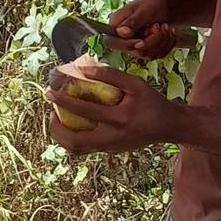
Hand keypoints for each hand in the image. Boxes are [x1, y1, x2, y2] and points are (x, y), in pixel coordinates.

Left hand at [46, 65, 179, 154]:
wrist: (170, 126)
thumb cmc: (152, 102)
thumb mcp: (135, 84)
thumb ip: (110, 75)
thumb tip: (82, 69)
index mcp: (120, 119)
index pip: (85, 111)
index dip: (64, 101)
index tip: (50, 93)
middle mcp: (113, 138)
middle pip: (74, 142)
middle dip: (56, 128)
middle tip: (51, 112)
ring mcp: (111, 147)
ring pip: (77, 150)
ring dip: (61, 136)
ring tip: (57, 119)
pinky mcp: (111, 151)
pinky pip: (85, 149)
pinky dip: (72, 138)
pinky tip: (70, 124)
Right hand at [106, 0, 178, 60]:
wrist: (163, 6)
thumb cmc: (151, 4)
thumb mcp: (143, 10)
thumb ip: (132, 22)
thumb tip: (121, 33)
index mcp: (116, 26)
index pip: (111, 42)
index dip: (125, 45)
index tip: (141, 40)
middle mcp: (123, 39)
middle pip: (135, 51)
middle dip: (153, 40)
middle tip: (159, 25)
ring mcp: (135, 46)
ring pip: (149, 55)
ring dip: (163, 41)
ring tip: (164, 26)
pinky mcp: (147, 50)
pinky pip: (159, 54)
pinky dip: (168, 44)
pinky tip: (168, 32)